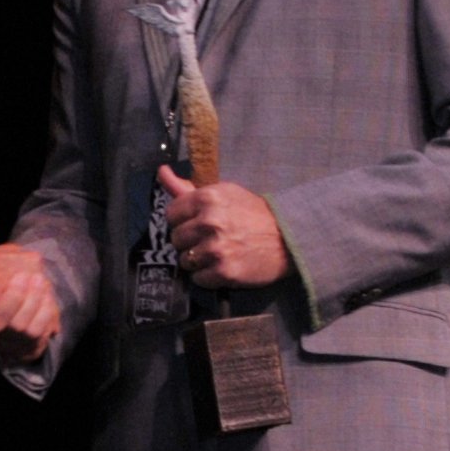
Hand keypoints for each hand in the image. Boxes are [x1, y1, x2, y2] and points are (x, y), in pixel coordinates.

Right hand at [0, 225, 57, 362]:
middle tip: (25, 276)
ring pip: (21, 328)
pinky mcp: (24, 344)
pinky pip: (38, 334)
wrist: (5, 308)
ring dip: (32, 303)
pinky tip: (46, 297)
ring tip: (39, 281)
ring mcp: (4, 340)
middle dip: (14, 298)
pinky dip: (45, 314)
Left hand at [157, 167, 288, 289]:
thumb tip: (161, 171)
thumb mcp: (224, 193)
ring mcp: (215, 248)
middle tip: (210, 240)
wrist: (288, 238)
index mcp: (207, 198)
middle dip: (190, 241)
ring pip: (185, 260)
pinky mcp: (223, 272)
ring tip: (217, 253)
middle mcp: (209, 222)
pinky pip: (198, 279)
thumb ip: (188, 188)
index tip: (197, 224)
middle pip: (176, 239)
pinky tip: (223, 266)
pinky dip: (208, 276)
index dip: (182, 221)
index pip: (171, 214)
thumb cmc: (254, 214)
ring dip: (197, 260)